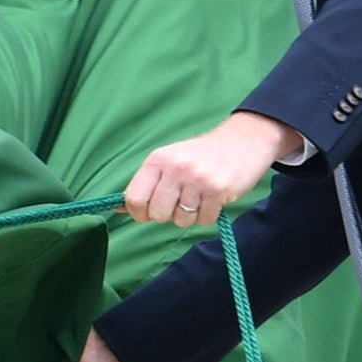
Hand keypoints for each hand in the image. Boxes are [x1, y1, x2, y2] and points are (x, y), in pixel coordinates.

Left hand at [121, 109, 300, 228]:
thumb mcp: (169, 160)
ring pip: (181, 220)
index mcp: (157, 159)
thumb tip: (118, 208)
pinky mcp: (218, 191)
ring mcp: (197, 180)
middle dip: (167, 215)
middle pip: (157, 214)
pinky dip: (207, 215)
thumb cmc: (200, 155)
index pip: (134, 198)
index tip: (147, 213)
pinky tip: (212, 198)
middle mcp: (175, 168)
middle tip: (178, 203)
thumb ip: (146, 183)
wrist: (242, 141)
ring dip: (190, 215)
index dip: (139, 213)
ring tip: (198, 196)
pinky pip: (204, 221)